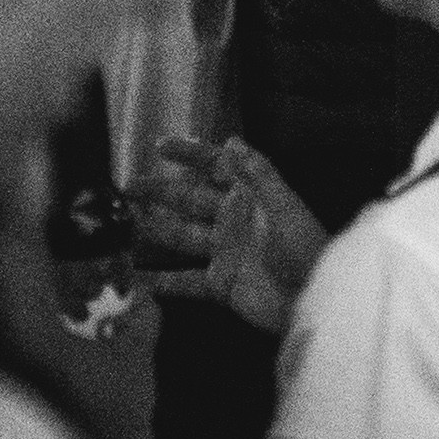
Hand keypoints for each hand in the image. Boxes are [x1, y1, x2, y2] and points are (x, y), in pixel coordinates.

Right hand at [133, 136, 327, 337]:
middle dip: (159, 191)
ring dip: (156, 230)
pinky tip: (139, 280)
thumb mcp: (284, 207)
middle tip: (126, 187)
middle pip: (190, 200)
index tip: (160, 146)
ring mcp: (225, 252)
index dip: (191, 155)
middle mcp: (233, 220)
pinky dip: (163, 282)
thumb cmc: (306, 249)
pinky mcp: (222, 284)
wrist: (314, 299)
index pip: (216, 167)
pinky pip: (186, 281)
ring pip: (182, 236)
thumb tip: (232, 140)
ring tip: (124, 225)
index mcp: (250, 196)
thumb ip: (258, 175)